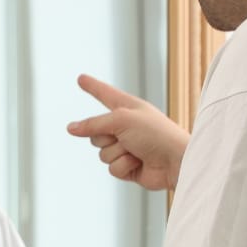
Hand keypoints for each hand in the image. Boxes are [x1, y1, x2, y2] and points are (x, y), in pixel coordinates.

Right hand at [65, 75, 188, 191]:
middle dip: (106, 137)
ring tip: (137, 150)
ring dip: (118, 152)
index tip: (81, 78)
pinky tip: (139, 163)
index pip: (104, 94)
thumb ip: (94, 123)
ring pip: (102, 153)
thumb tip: (70, 128)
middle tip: (125, 136)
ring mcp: (126, 147)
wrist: (176, 161)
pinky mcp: (128, 167)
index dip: (92, 87)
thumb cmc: (155, 134)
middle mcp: (125, 126)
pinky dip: (124, 166)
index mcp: (127, 107)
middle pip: (95, 132)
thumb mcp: (121, 120)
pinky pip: (112, 168)